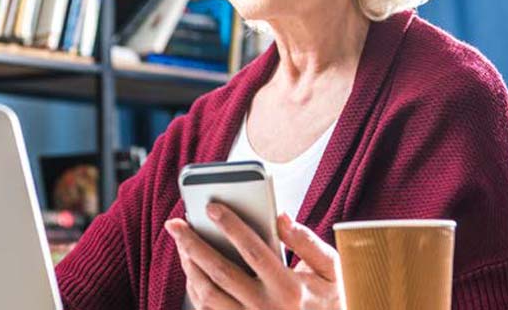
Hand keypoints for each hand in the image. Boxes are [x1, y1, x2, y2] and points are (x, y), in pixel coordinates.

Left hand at [165, 203, 343, 309]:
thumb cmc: (330, 298)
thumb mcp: (331, 269)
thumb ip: (307, 241)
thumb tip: (280, 216)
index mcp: (290, 288)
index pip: (254, 251)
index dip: (231, 226)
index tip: (212, 207)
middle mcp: (266, 308)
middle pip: (221, 273)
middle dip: (194, 245)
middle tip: (175, 224)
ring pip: (208, 295)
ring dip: (189, 267)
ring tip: (180, 243)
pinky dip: (195, 288)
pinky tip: (191, 268)